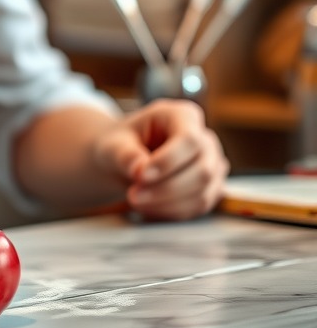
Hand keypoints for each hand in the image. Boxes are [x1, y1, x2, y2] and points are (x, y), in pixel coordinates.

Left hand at [91, 99, 228, 220]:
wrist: (123, 160)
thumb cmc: (121, 145)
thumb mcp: (114, 144)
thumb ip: (126, 154)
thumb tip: (139, 170)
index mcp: (183, 116)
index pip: (189, 139)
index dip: (168, 161)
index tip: (141, 176)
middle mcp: (204, 139)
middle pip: (201, 170)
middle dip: (166, 188)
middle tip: (133, 196)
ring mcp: (212, 165)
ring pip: (203, 193)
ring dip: (168, 203)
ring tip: (136, 201)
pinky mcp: (210, 189)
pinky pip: (199, 207)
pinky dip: (172, 212)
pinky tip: (149, 208)